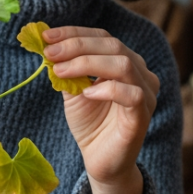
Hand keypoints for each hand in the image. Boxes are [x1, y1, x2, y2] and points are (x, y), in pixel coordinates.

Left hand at [43, 26, 159, 193]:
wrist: (100, 161)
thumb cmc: (90, 124)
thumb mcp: (73, 91)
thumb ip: (67, 69)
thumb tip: (48, 45)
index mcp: (126, 62)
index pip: (103, 37)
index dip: (75, 33)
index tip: (46, 36)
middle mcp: (141, 73)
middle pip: (113, 46)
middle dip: (77, 46)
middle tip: (50, 52)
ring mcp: (146, 94)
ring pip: (123, 65)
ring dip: (87, 63)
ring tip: (61, 71)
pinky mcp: (143, 115)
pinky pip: (132, 95)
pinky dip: (107, 89)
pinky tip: (86, 93)